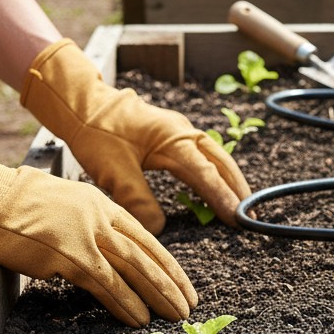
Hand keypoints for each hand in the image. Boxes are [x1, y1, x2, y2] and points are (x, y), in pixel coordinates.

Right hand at [0, 123, 196, 326]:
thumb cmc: (9, 205)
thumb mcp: (60, 206)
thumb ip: (86, 224)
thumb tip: (101, 251)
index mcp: (100, 204)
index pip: (145, 237)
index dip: (167, 264)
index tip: (183, 284)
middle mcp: (99, 216)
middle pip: (147, 254)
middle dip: (171, 283)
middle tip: (189, 306)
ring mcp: (85, 234)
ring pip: (134, 269)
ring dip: (158, 296)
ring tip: (175, 316)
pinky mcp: (68, 254)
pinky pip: (106, 284)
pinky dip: (126, 303)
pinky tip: (139, 319)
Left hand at [20, 39, 251, 234]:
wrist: (82, 104)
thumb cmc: (96, 134)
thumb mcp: (113, 172)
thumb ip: (138, 201)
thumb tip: (159, 229)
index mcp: (171, 140)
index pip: (204, 174)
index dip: (221, 197)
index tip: (236, 218)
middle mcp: (181, 131)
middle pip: (219, 161)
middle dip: (236, 186)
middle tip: (250, 211)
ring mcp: (179, 129)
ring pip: (214, 155)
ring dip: (228, 177)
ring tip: (241, 200)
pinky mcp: (172, 132)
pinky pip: (202, 152)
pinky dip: (214, 169)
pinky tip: (215, 182)